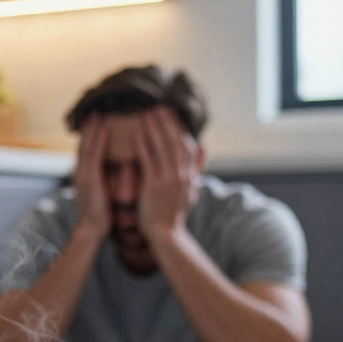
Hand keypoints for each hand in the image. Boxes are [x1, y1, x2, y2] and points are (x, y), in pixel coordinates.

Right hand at [73, 115, 110, 240]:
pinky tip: (105, 127)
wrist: (92, 230)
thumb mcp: (102, 195)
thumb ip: (104, 183)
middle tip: (96, 110)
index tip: (97, 121)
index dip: (91, 135)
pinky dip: (99, 139)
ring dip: (93, 128)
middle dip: (89, 127)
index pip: (87, 151)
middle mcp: (81, 171)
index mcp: (85, 175)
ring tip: (98, 112)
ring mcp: (83, 173)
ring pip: (87, 145)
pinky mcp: (89, 178)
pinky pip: (94, 153)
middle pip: (84, 144)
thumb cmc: (101, 216)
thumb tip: (112, 176)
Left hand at [134, 107, 200, 241]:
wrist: (166, 234)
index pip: (187, 146)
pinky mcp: (154, 186)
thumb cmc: (174, 212)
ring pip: (163, 148)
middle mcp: (182, 175)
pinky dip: (144, 146)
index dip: (180, 129)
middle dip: (167, 123)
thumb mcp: (191, 190)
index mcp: (190, 175)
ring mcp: (169, 180)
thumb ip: (197, 168)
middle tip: (159, 107)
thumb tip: (204, 148)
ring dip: (155, 129)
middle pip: (176, 142)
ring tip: (147, 114)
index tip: (172, 114)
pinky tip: (137, 135)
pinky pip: (149, 161)